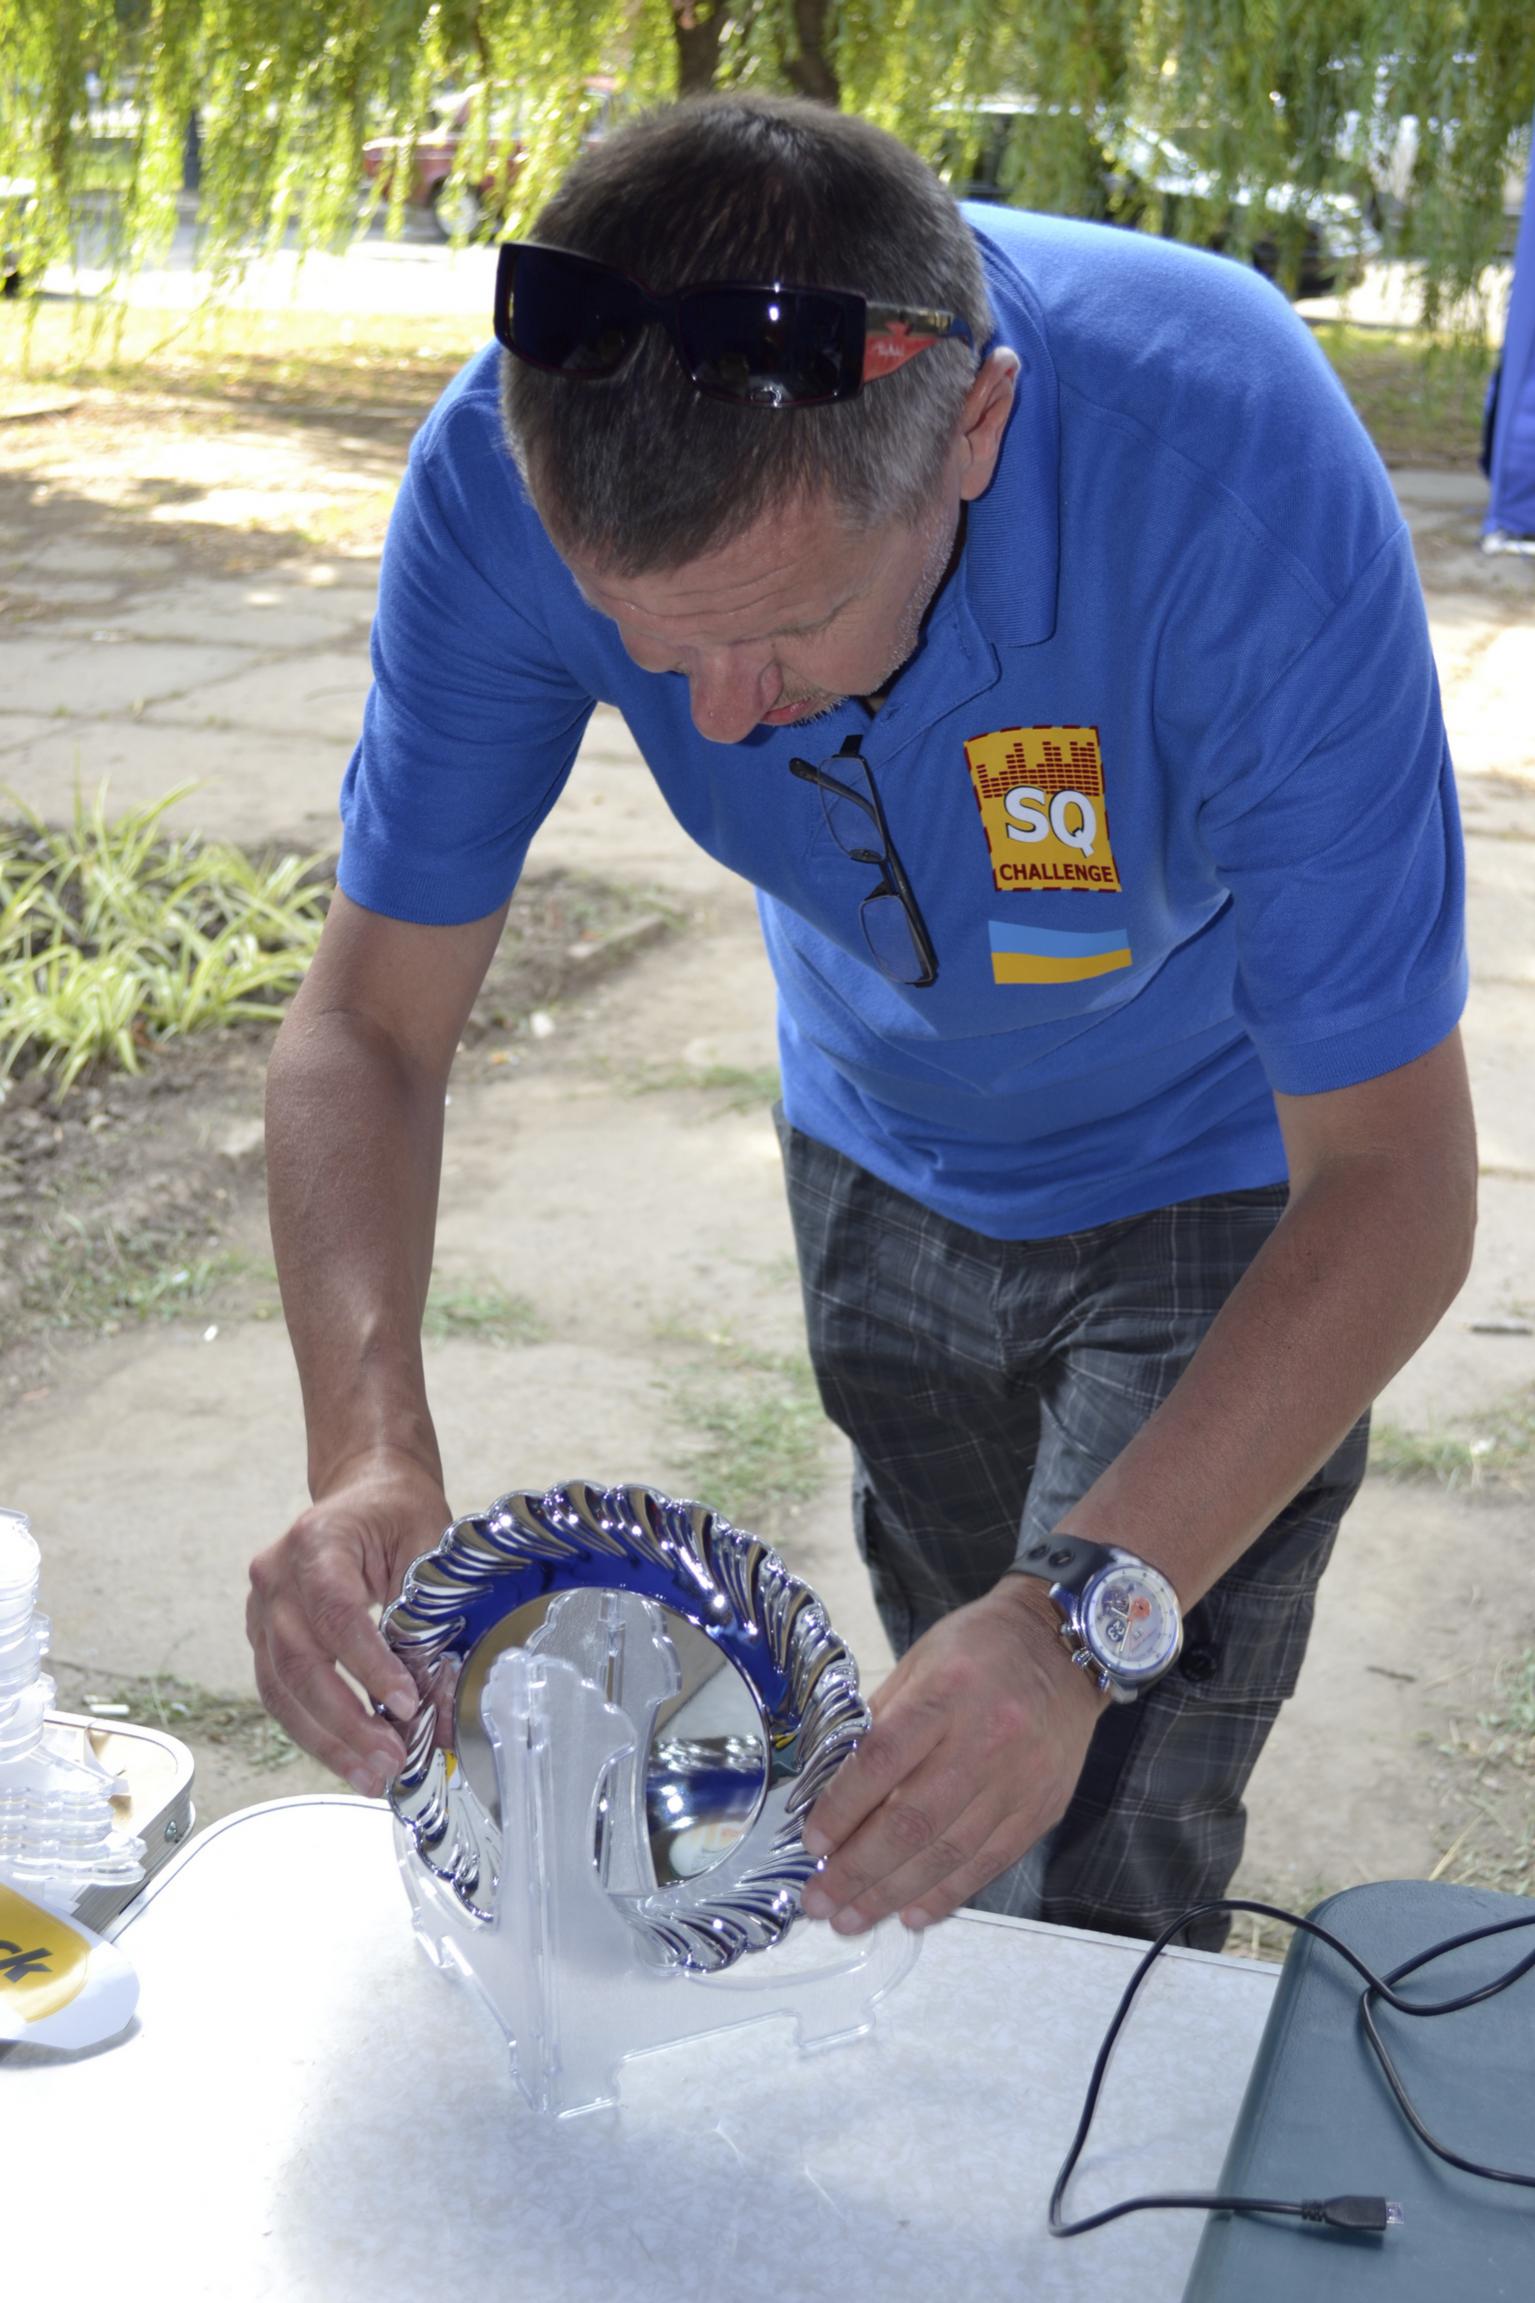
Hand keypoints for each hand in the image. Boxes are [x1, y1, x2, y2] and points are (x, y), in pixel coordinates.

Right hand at [247, 1451, 448, 1794]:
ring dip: (326, 1740)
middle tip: (390, 1761)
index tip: (406, 1704)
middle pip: (298, 1662)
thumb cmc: (398, 1513)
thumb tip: (440, 1705)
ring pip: (280, 1688)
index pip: (335, 1613)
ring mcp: (260, 1607)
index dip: (368, 1665)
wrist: (366, 1490)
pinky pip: (279, 1691)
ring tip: (373, 1777)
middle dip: (345, 1722)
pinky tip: (350, 1758)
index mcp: (316, 1542)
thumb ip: (429, 1619)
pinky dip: (314, 1730)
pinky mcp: (262, 1635)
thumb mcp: (428, 1547)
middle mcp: (275, 1575)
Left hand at [800, 1576, 1105, 1932]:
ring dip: (893, 1893)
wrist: (1066, 1647)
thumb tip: (834, 1782)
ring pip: (948, 1852)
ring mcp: (1018, 1781)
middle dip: (858, 1870)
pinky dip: (946, 1894)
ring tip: (852, 1918)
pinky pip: (988, 1862)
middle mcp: (985, 1741)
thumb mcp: (920, 1661)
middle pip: (912, 1820)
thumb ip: (880, 1719)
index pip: (883, 1762)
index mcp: (947, 1694)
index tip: (811, 1844)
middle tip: (820, 1901)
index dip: (842, 1809)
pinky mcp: (1041, 1809)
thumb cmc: (982, 1648)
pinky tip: (911, 1914)